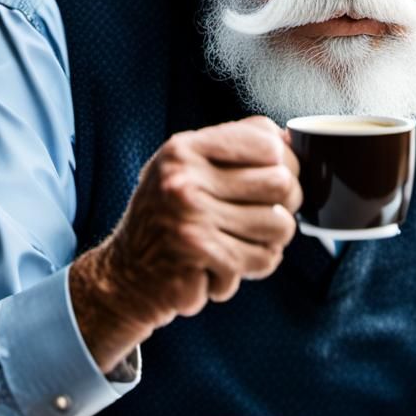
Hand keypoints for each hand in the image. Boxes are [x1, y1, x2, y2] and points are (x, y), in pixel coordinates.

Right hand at [70, 116, 301, 371]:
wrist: (124, 276)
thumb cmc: (167, 219)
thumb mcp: (185, 171)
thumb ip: (231, 149)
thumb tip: (290, 140)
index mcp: (184, 150)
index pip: (267, 141)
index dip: (287, 162)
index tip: (277, 179)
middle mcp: (184, 180)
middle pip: (281, 182)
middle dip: (286, 204)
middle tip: (268, 218)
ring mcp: (191, 219)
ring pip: (281, 225)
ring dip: (270, 242)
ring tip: (241, 244)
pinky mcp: (202, 258)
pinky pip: (263, 260)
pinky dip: (249, 269)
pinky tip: (222, 267)